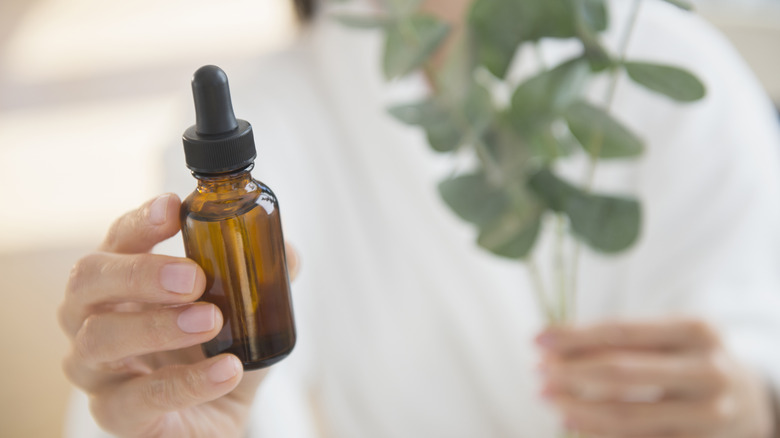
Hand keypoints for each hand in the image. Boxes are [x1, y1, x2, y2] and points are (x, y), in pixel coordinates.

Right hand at [58, 194, 299, 437]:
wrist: (214, 419)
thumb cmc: (214, 354)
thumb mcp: (245, 313)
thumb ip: (262, 280)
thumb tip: (287, 253)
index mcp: (123, 281)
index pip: (117, 240)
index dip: (139, 222)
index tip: (173, 208)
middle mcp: (94, 318)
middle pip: (88, 281)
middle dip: (141, 273)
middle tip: (195, 278)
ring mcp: (97, 369)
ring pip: (101, 338)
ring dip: (160, 325)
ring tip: (213, 320)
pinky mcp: (115, 414)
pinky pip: (139, 398)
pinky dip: (187, 382)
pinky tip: (226, 370)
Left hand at [536, 319, 774, 437]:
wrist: (749, 398)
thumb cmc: (690, 358)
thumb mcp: (669, 335)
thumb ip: (621, 339)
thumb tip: (554, 346)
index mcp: (697, 330)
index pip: (622, 332)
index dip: (575, 336)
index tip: (538, 339)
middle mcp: (707, 371)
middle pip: (621, 374)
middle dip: (570, 373)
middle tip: (538, 371)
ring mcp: (707, 415)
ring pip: (625, 417)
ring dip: (576, 408)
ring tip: (547, 397)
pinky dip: (596, 434)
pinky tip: (571, 422)